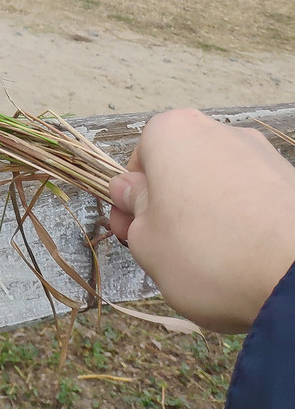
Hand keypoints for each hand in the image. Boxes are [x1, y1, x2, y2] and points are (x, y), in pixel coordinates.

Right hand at [108, 109, 294, 332]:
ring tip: (213, 263)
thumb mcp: (146, 242)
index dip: (130, 203)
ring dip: (208, 216)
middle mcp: (217, 131)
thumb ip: (132, 212)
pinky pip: (252, 200)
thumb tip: (130, 193)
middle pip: (179, 170)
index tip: (132, 233)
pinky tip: (245, 259)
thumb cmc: (208, 254)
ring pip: (217, 185)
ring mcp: (260, 153)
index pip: (136, 163)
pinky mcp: (291, 182)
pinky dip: (245, 223)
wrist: (294, 278)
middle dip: (170, 208)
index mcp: (172, 132)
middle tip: (167, 252)